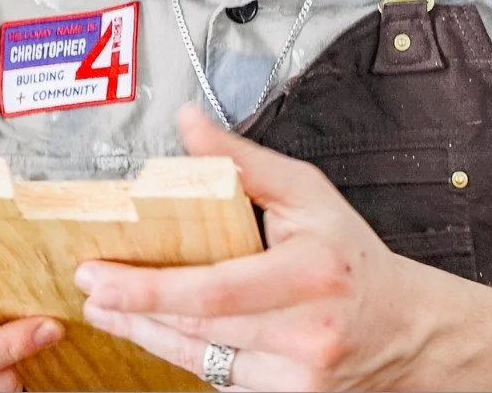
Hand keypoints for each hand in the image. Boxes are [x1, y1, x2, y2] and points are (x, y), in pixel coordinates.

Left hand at [76, 104, 450, 389]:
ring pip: (203, 357)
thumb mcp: (307, 193)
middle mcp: (305, 332)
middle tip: (90, 286)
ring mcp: (295, 377)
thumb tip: (190, 125)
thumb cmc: (350, 255)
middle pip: (201, 326)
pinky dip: (183, 353)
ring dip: (147, 333)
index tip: (104, 272)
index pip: (217, 288)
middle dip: (135, 307)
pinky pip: (220, 377)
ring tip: (106, 309)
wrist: (401, 328)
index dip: (153, 287)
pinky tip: (154, 332)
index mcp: (311, 274)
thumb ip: (243, 161)